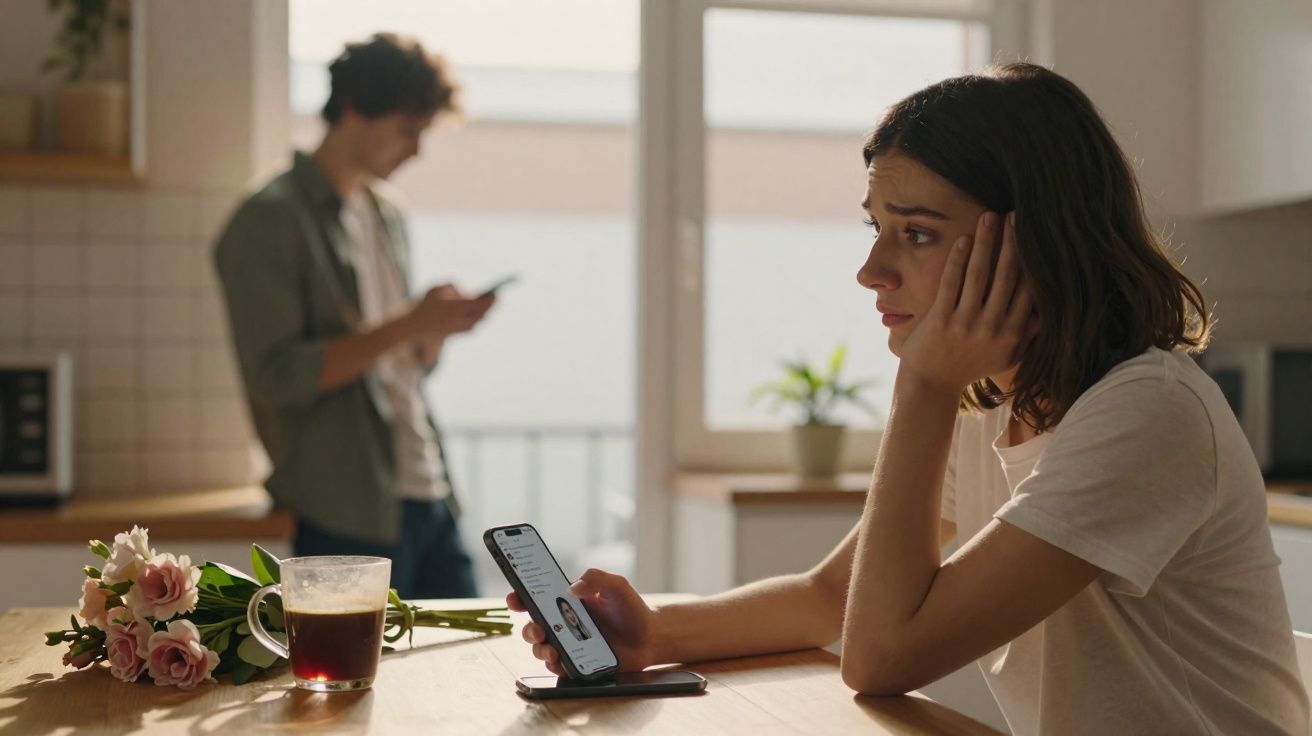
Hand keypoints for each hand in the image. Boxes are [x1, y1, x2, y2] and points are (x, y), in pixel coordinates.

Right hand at [406, 283, 493, 337]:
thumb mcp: (436, 289)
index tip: (496, 292)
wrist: (413, 326)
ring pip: (476, 322)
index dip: (489, 299)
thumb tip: (467, 293)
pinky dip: (476, 320)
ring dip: (484, 314)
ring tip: (490, 305)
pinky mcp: (454, 335)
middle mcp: (459, 320)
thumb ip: (452, 287)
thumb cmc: (424, 305)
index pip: (479, 303)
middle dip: (490, 306)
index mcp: (455, 307)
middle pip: (481, 314)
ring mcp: (457, 329)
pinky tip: (480, 315)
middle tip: (496, 298)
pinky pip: (470, 328)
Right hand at [507, 568, 657, 676]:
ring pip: (541, 649)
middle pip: (533, 627)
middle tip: (537, 630)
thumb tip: (572, 588)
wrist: (650, 637)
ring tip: (551, 649)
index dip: (520, 597)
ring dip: (540, 650)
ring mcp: (568, 644)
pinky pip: (558, 667)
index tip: (514, 598)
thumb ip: (596, 578)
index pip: (536, 598)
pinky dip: (555, 665)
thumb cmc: (630, 608)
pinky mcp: (577, 663)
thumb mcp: (616, 585)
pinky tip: (561, 661)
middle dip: (528, 629)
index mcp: (566, 602)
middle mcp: (563, 623)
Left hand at [897, 211, 1035, 392]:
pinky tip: (964, 239)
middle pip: (1006, 276)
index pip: (1028, 289)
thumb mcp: (1006, 356)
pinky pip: (951, 283)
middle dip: (1012, 243)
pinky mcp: (941, 320)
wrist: (932, 385)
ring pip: (979, 275)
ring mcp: (966, 324)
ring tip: (989, 217)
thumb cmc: (969, 367)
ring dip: (986, 243)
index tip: (1035, 235)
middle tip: (1016, 215)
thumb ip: (1027, 333)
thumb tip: (1048, 309)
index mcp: (1012, 334)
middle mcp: (992, 328)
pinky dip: (958, 260)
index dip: (1032, 259)